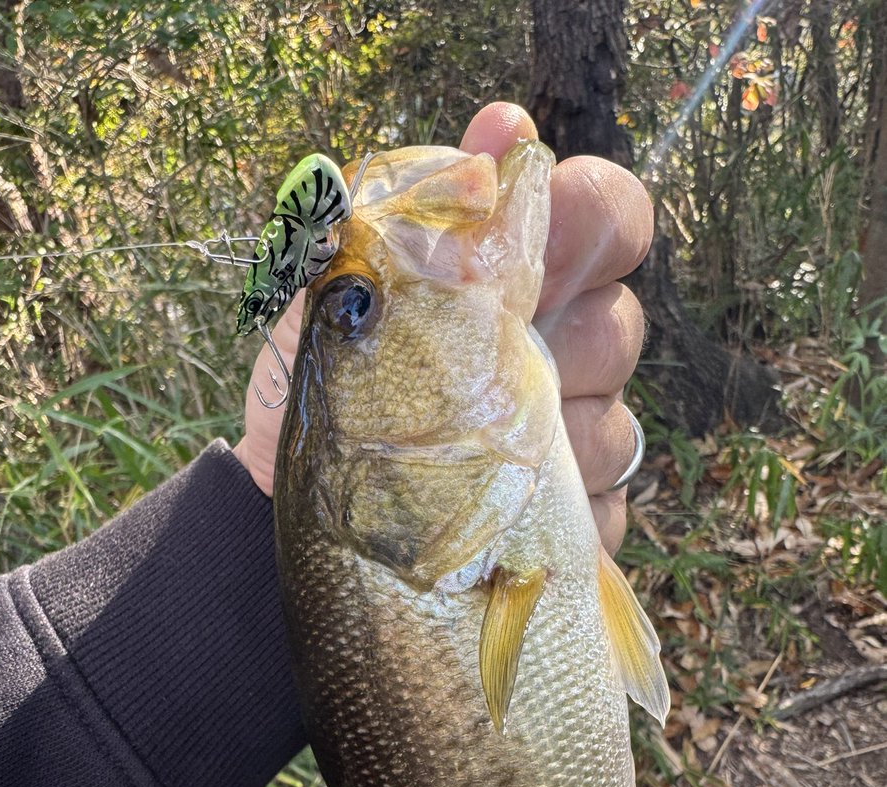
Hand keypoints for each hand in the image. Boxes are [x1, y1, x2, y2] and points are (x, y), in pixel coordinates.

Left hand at [233, 103, 652, 554]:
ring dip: (547, 442)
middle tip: (502, 364)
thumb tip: (500, 125)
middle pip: (621, 322)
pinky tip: (496, 516)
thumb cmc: (326, 399)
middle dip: (566, 343)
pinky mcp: (580, 515)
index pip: (603, 218)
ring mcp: (577, 439)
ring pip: (618, 425)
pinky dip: (551, 510)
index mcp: (512, 284)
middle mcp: (560, 352)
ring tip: (465, 459)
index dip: (596, 215)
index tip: (552, 234)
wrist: (306, 520)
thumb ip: (418, 211)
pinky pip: (605, 507)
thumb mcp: (343, 299)